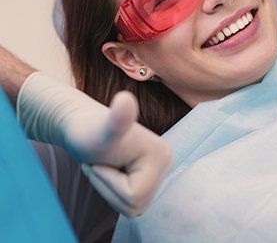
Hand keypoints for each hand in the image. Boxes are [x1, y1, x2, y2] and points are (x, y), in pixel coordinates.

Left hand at [65, 91, 172, 216]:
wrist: (80, 124)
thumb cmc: (87, 130)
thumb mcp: (103, 131)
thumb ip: (117, 119)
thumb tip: (125, 99)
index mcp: (162, 156)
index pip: (134, 196)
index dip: (108, 183)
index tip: (100, 160)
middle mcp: (167, 162)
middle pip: (136, 204)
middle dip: (109, 188)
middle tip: (99, 163)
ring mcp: (160, 170)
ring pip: (133, 206)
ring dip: (109, 189)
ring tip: (104, 164)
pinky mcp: (150, 174)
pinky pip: (131, 200)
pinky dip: (113, 189)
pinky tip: (110, 169)